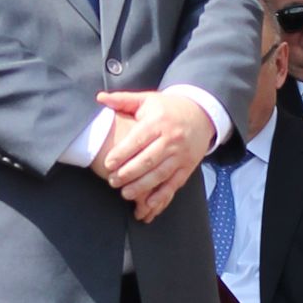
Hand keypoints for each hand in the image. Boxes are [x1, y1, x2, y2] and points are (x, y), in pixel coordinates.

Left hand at [96, 87, 216, 220]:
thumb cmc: (168, 108)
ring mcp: (181, 154)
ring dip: (142, 186)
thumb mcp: (147, 99)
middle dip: (128, 173)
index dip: (122, 153)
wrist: (201, 114)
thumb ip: (123, 100)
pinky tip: (148, 203)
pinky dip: (162, 195)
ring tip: (125, 193)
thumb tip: (100, 98)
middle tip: (112, 182)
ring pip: (159, 174)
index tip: (108, 163)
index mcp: (159, 122)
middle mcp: (171, 139)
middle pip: (148, 160)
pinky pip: (174, 183)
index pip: (138, 139)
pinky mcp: (188, 166)